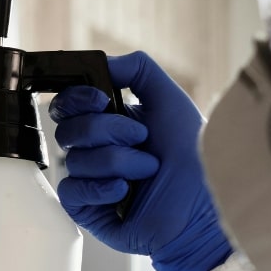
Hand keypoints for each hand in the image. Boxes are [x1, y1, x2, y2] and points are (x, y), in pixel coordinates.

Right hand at [49, 51, 231, 270]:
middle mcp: (95, 150)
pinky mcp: (85, 208)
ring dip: (118, 162)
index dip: (77, 100)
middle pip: (67, 130)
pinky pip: (72, 190)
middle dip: (108, 131)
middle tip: (141, 139)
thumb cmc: (194, 156)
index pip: (67, 105)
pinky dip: (101, 188)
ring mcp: (89, 180)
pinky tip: (124, 192)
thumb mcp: (170, 100)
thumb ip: (138, 71)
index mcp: (108, 123)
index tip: (102, 100)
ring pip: (76, 160)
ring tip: (147, 171)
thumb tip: (102, 62)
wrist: (203, 203)